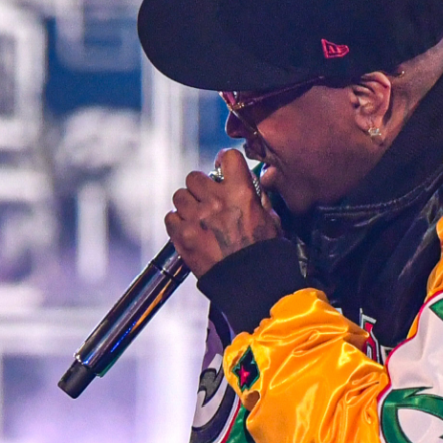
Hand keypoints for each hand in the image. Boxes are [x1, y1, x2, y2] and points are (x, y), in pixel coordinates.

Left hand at [164, 149, 280, 276]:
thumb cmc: (263, 254)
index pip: (227, 157)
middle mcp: (216, 201)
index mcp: (241, 193)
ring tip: (198, 218)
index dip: (223, 162)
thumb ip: (258, 200)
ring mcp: (197, 218)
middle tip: (208, 201)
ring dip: (187, 205)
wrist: (251, 285)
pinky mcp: (183, 236)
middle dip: (201, 188)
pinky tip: (190, 231)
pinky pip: (170, 217)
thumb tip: (251, 186)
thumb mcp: (271, 220)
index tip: (222, 170)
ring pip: (180, 196)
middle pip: (195, 177)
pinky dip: (177, 223)